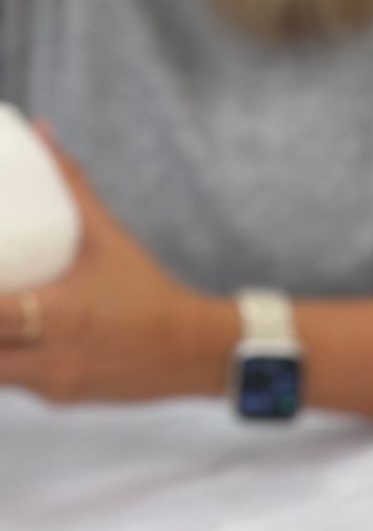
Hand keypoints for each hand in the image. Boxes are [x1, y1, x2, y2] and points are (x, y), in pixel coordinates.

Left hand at [0, 132, 232, 405]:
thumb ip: (71, 185)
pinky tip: (9, 340)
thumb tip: (41, 131)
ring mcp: (58, 385)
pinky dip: (7, 364)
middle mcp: (55, 359)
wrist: (196, 353)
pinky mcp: (65, 400)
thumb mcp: (109, 237)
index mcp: (61, 316)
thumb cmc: (149, 293)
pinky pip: (19, 386)